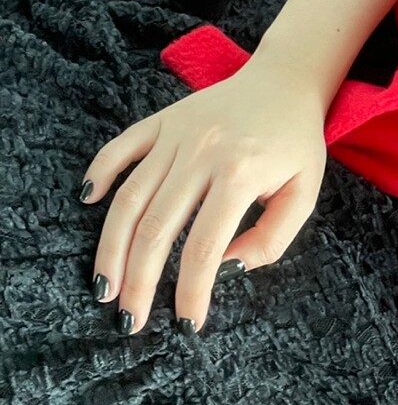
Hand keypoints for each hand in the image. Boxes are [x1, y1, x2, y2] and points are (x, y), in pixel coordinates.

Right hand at [81, 58, 330, 336]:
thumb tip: (224, 269)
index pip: (205, 246)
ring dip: (111, 246)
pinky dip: (99, 173)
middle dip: (138, 281)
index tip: (186, 325)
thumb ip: (271, 238)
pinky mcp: (162, 120)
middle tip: (129, 321)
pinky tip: (86, 204)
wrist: (286, 79)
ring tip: (103, 286)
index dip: (192, 292)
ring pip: (130, 197)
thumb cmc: (296, 142)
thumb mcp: (305, 193)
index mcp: (241, 173)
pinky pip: (120, 147)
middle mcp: (203, 152)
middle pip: (157, 228)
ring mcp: (177, 133)